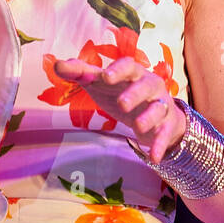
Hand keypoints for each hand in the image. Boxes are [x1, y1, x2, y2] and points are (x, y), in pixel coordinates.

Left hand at [53, 56, 185, 162]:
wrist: (157, 113)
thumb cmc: (123, 92)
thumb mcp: (102, 83)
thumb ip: (81, 74)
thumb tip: (57, 65)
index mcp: (133, 73)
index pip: (128, 66)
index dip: (118, 70)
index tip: (106, 76)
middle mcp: (150, 86)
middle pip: (147, 85)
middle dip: (135, 94)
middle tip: (122, 103)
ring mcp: (161, 105)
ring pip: (159, 108)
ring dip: (149, 118)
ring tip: (137, 128)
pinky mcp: (166, 125)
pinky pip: (164, 134)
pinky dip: (159, 145)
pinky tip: (153, 158)